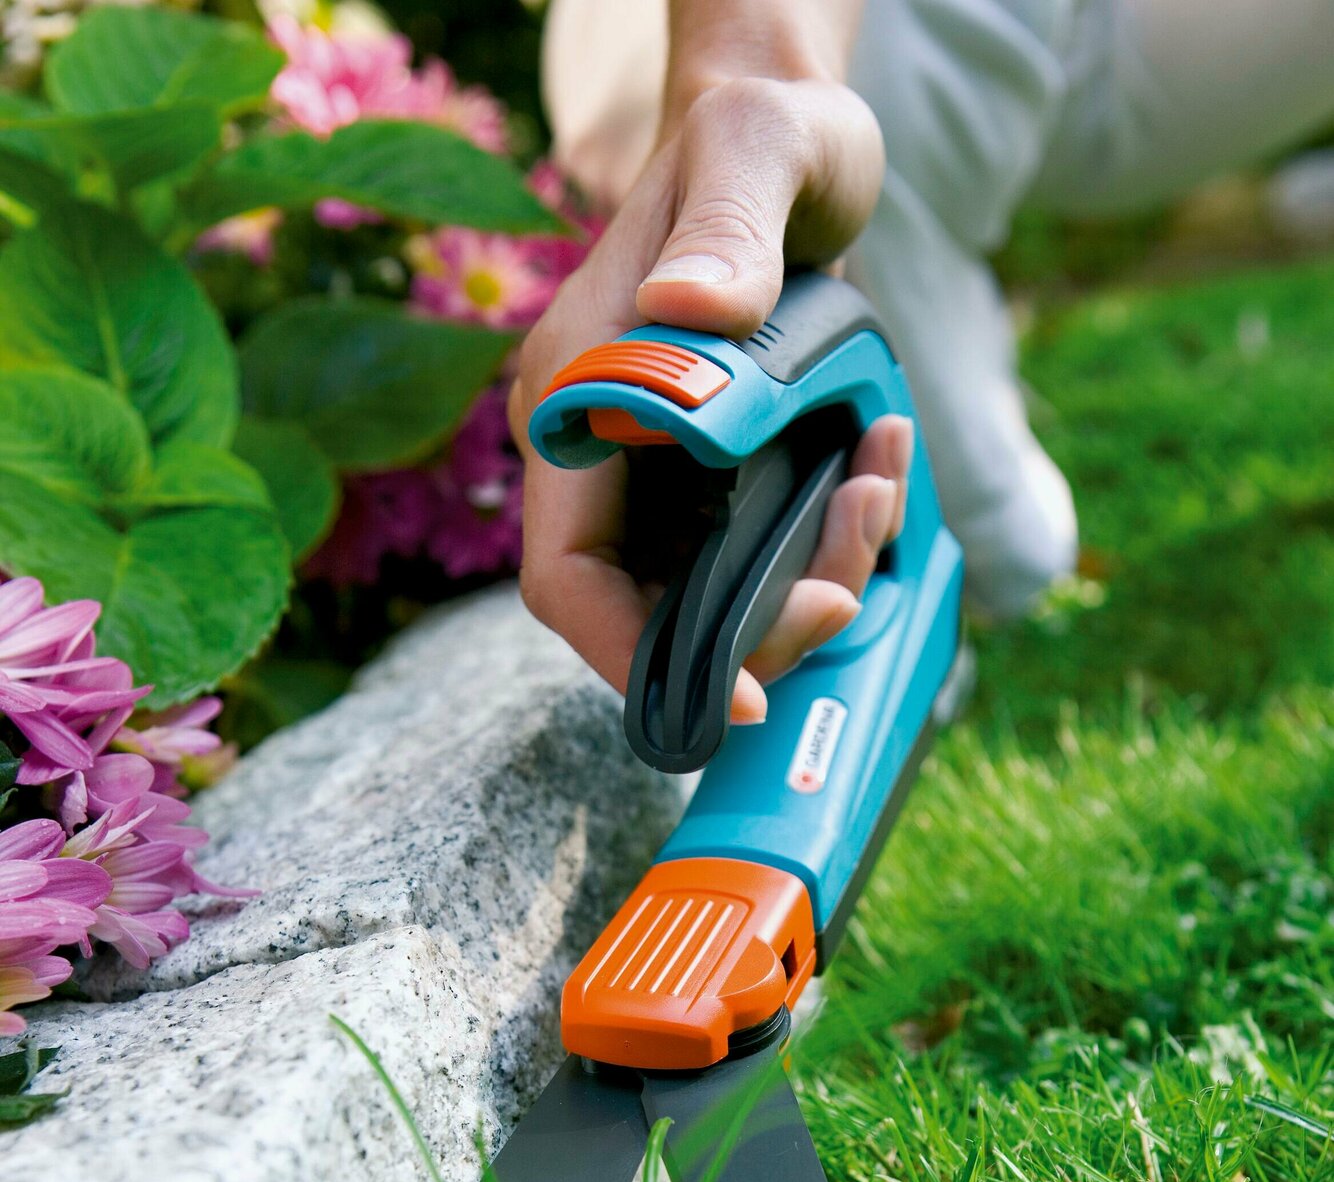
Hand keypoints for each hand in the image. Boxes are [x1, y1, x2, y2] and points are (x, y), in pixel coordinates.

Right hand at [510, 74, 908, 725]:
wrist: (785, 138)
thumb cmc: (759, 136)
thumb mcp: (752, 153)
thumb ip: (725, 228)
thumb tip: (689, 310)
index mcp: (574, 394)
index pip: (566, 575)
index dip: (631, 653)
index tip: (733, 693)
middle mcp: (600, 448)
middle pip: (645, 612)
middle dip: (747, 634)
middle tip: (840, 591)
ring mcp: (654, 471)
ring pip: (711, 598)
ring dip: (805, 582)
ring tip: (875, 494)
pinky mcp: (711, 475)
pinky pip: (759, 555)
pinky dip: (825, 543)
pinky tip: (877, 470)